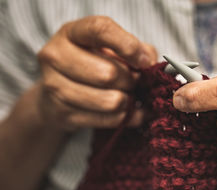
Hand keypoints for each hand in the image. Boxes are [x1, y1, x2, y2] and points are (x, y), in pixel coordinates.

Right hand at [35, 16, 156, 131]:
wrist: (58, 98)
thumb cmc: (93, 66)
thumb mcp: (113, 50)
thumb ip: (138, 49)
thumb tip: (150, 63)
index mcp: (71, 32)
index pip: (100, 29)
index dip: (127, 45)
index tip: (143, 61)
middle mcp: (56, 55)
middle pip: (108, 74)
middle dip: (131, 81)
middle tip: (135, 82)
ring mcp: (55, 86)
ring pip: (111, 101)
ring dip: (128, 101)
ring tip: (128, 96)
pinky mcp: (62, 114)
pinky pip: (109, 120)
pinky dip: (126, 117)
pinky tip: (130, 112)